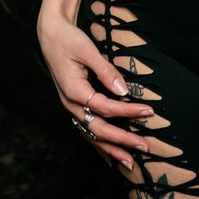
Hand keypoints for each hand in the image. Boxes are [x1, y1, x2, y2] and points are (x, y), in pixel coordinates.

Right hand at [37, 9, 155, 170]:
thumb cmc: (68, 39)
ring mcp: (70, 107)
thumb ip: (105, 70)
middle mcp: (70, 104)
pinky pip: (86, 130)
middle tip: (144, 147)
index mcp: (73, 91)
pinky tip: (109, 157)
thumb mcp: (87, 50)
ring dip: (111, 149)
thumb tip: (123, 90)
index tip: (149, 111)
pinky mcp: (73, 106)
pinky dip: (99, 145)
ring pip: (91, 135)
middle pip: (98, 129)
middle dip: (122, 140)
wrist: (50, 35)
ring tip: (129, 162)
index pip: (106, 107)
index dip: (128, 111)